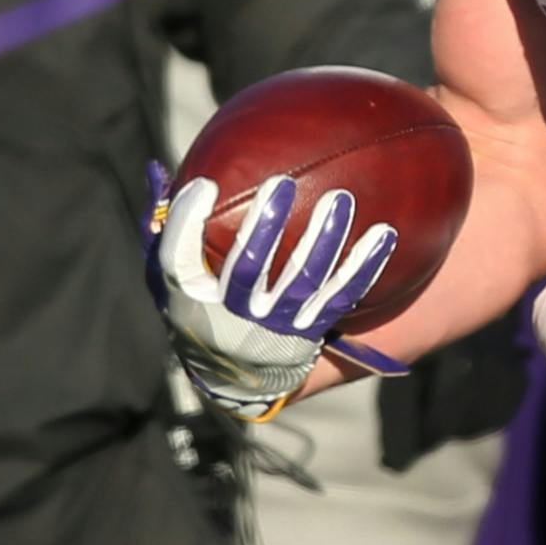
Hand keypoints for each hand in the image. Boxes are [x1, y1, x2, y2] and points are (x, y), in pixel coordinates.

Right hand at [146, 169, 406, 419]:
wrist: (236, 373)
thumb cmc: (200, 306)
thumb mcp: (170, 279)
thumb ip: (167, 228)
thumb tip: (160, 171)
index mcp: (189, 300)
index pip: (178, 261)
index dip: (187, 225)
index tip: (204, 184)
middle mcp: (231, 316)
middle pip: (247, 269)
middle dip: (263, 227)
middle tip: (281, 183)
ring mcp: (274, 326)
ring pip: (301, 282)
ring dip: (323, 240)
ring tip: (341, 200)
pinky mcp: (310, 331)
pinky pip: (343, 296)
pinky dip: (364, 266)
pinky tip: (385, 234)